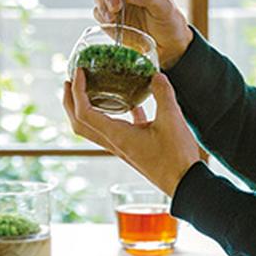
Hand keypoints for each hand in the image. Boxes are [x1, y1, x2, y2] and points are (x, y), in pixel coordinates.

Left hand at [63, 69, 200, 196]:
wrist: (185, 183)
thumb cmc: (176, 156)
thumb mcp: (172, 119)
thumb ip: (163, 94)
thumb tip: (156, 75)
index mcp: (117, 135)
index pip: (85, 112)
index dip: (78, 90)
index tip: (79, 72)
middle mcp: (114, 143)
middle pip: (79, 124)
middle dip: (70, 101)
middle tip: (70, 80)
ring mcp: (122, 147)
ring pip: (93, 128)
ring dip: (85, 108)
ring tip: (90, 89)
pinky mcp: (133, 148)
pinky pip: (116, 129)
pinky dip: (114, 114)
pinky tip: (130, 103)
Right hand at [94, 0, 192, 69]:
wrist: (168, 46)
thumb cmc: (170, 20)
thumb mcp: (166, 7)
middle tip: (117, 6)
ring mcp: (115, 2)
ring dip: (103, 5)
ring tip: (113, 17)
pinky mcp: (109, 18)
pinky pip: (98, 13)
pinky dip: (102, 17)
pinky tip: (112, 23)